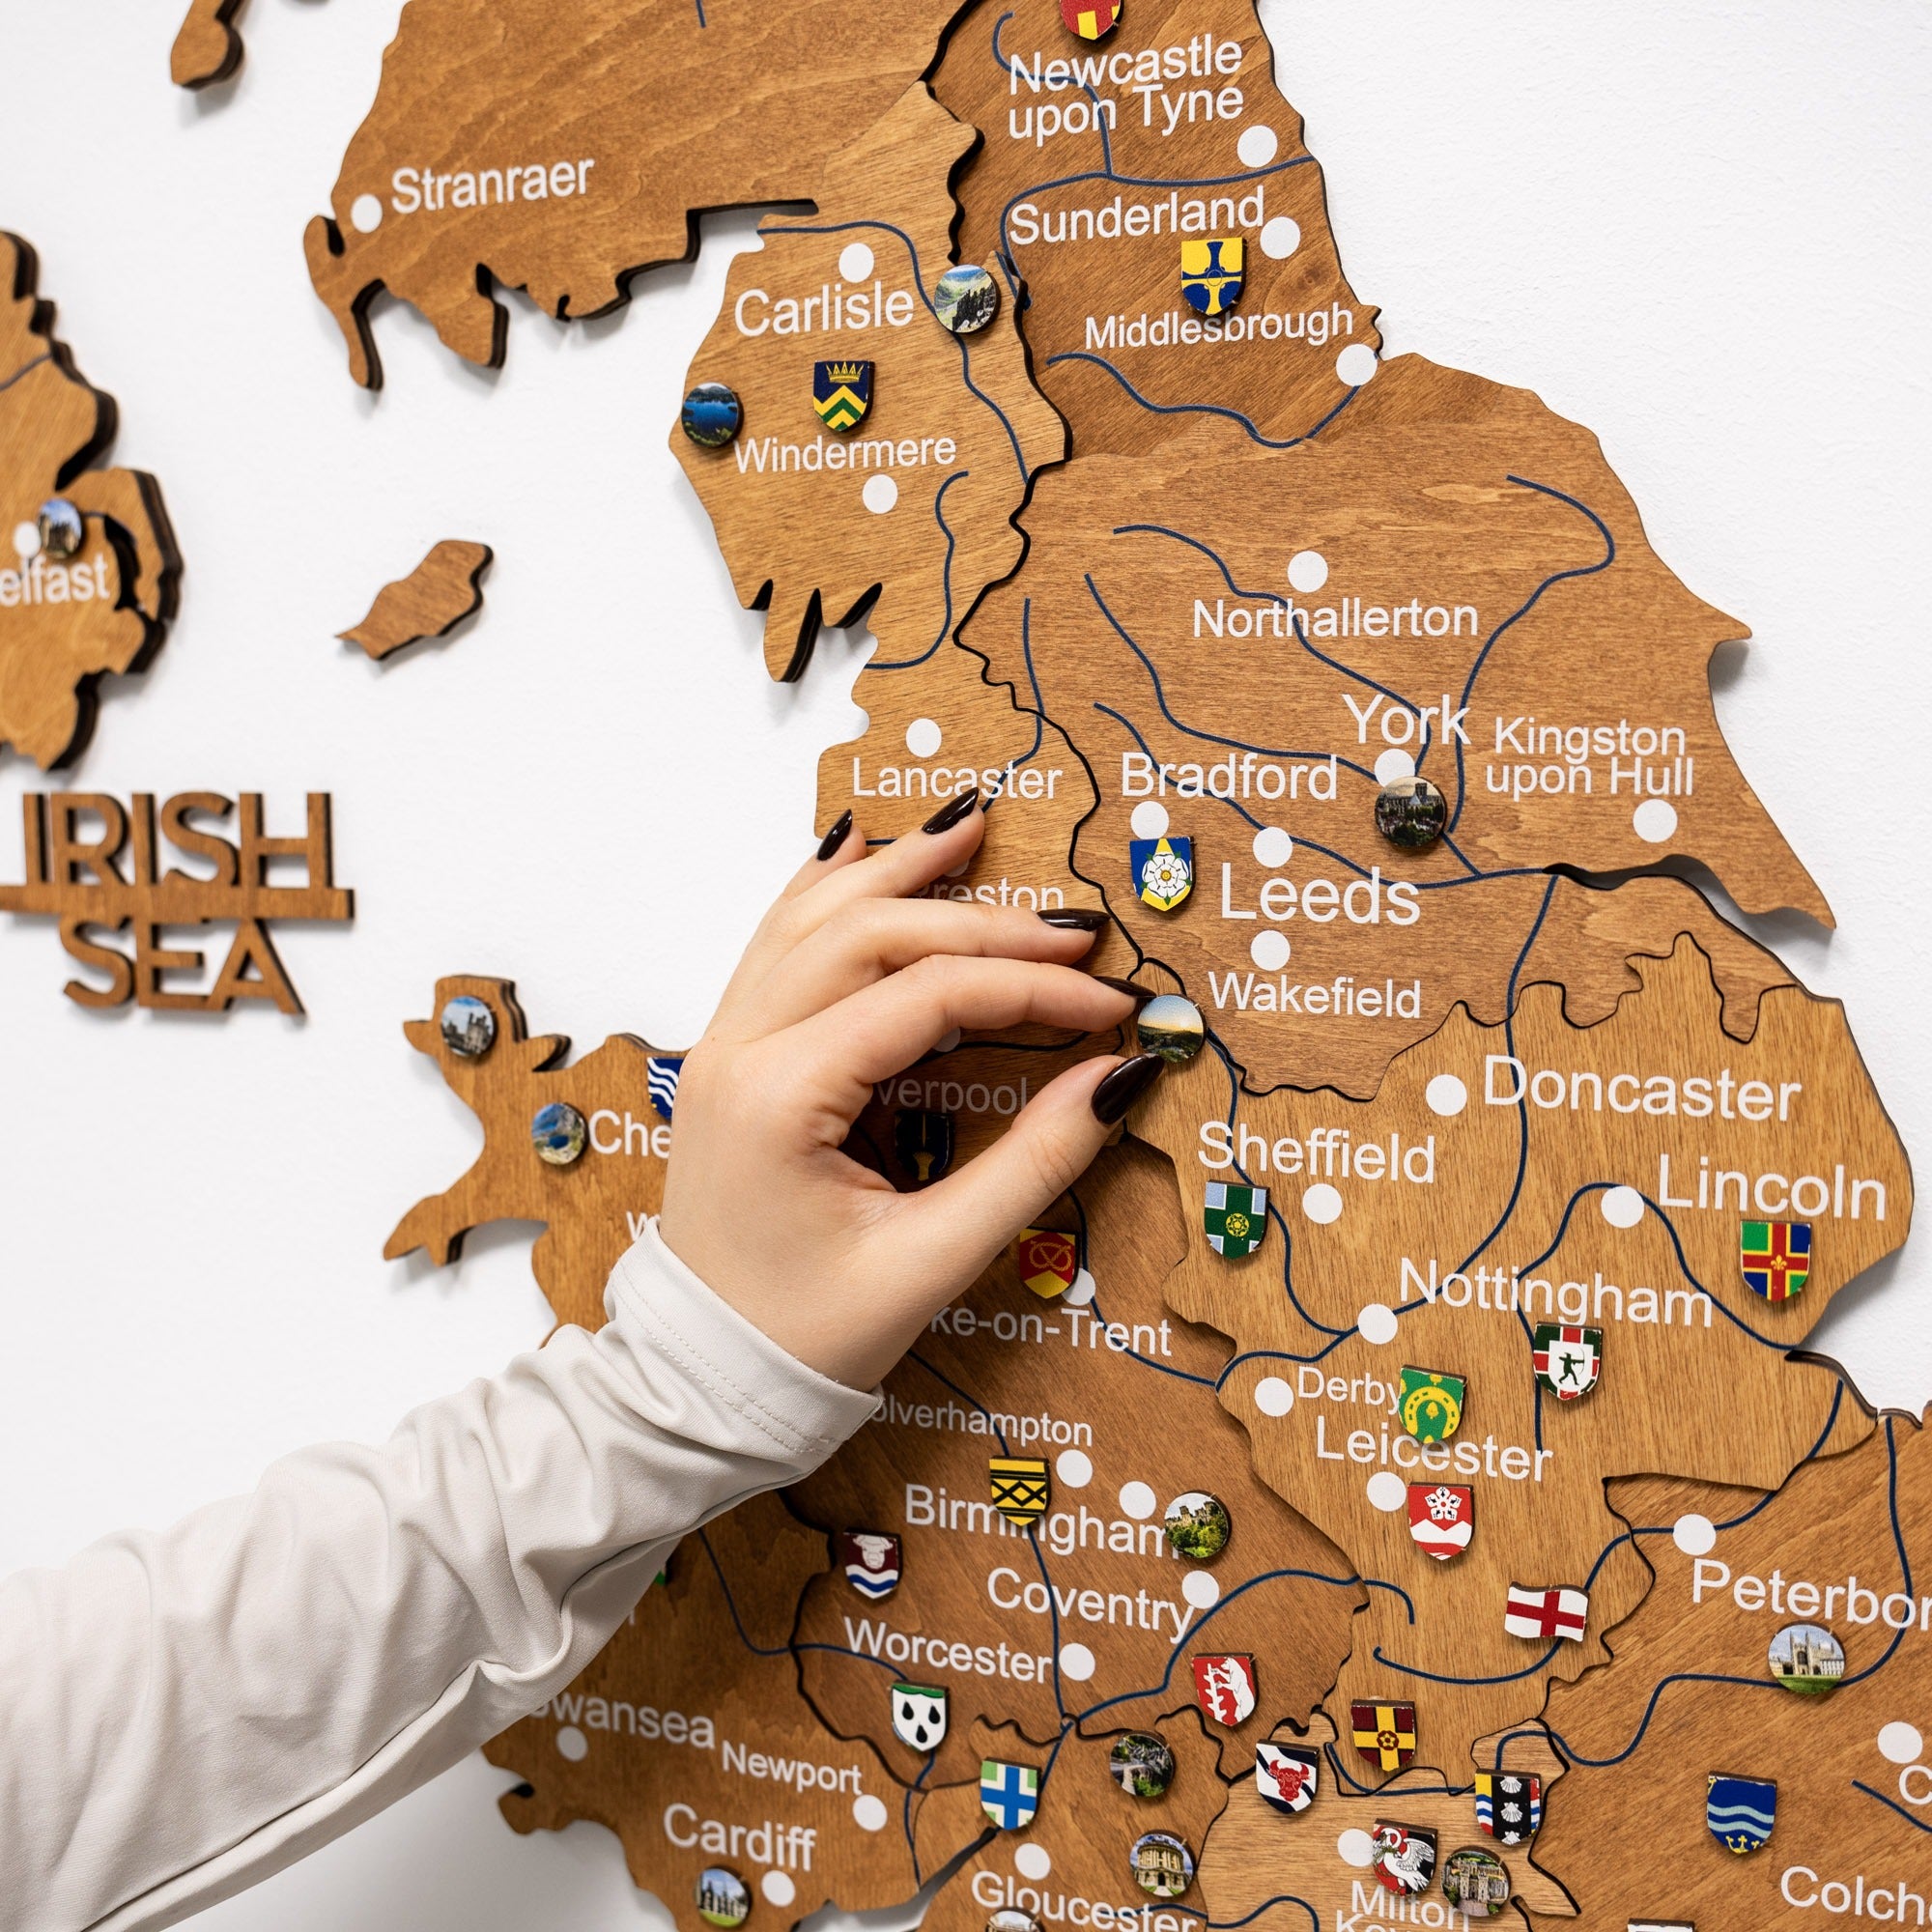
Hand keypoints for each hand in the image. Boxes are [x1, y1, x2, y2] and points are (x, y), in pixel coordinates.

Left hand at [656, 795, 1163, 1388]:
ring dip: (897, 871)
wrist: (700, 1374)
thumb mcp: (932, 1262)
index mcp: (783, 1095)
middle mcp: (740, 1047)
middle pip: (874, 934)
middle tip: (1076, 935)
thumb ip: (1031, 1163)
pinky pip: (777, 944)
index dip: (1033, 990)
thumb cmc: (805, 1335)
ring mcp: (725, 1043)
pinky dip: (824, 891)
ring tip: (969, 826)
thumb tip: (1118, 1080)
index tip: (1112, 1007)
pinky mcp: (730, 1054)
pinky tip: (855, 847)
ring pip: (816, 918)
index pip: (929, 997)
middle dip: (984, 923)